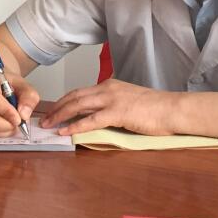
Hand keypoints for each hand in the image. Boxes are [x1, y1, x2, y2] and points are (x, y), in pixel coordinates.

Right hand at [0, 70, 39, 136]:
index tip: (18, 119)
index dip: (6, 112)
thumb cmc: (8, 83)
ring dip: (1, 131)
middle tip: (17, 124)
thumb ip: (29, 97)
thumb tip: (23, 115)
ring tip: (12, 125)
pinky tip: (5, 126)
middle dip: (4, 125)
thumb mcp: (23, 85)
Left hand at [41, 79, 176, 135]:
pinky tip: (65, 132)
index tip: (53, 110)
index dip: (64, 101)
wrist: (172, 109)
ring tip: (48, 125)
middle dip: (56, 108)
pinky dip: (75, 126)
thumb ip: (112, 105)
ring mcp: (112, 99)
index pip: (80, 92)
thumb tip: (98, 116)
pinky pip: (90, 120)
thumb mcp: (129, 100)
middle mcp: (107, 88)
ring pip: (78, 105)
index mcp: (109, 85)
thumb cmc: (155, 108)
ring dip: (60, 115)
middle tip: (44, 119)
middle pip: (74, 97)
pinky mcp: (117, 113)